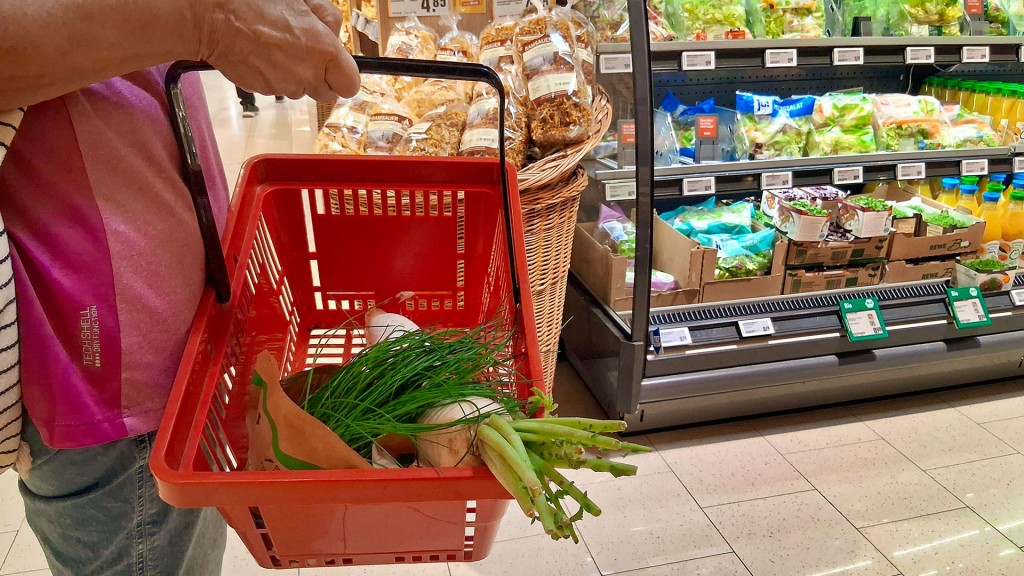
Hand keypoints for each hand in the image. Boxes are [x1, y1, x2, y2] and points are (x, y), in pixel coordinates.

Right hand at [193, 0, 359, 101]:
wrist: (213, 17)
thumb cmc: (255, 2)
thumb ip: (326, 17)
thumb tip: (333, 34)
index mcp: (323, 51)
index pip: (350, 85)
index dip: (344, 76)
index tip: (336, 65)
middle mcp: (307, 74)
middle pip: (327, 93)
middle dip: (321, 78)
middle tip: (307, 55)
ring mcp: (283, 85)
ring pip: (301, 90)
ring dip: (297, 76)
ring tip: (280, 49)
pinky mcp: (263, 90)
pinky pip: (278, 88)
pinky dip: (275, 76)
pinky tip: (264, 55)